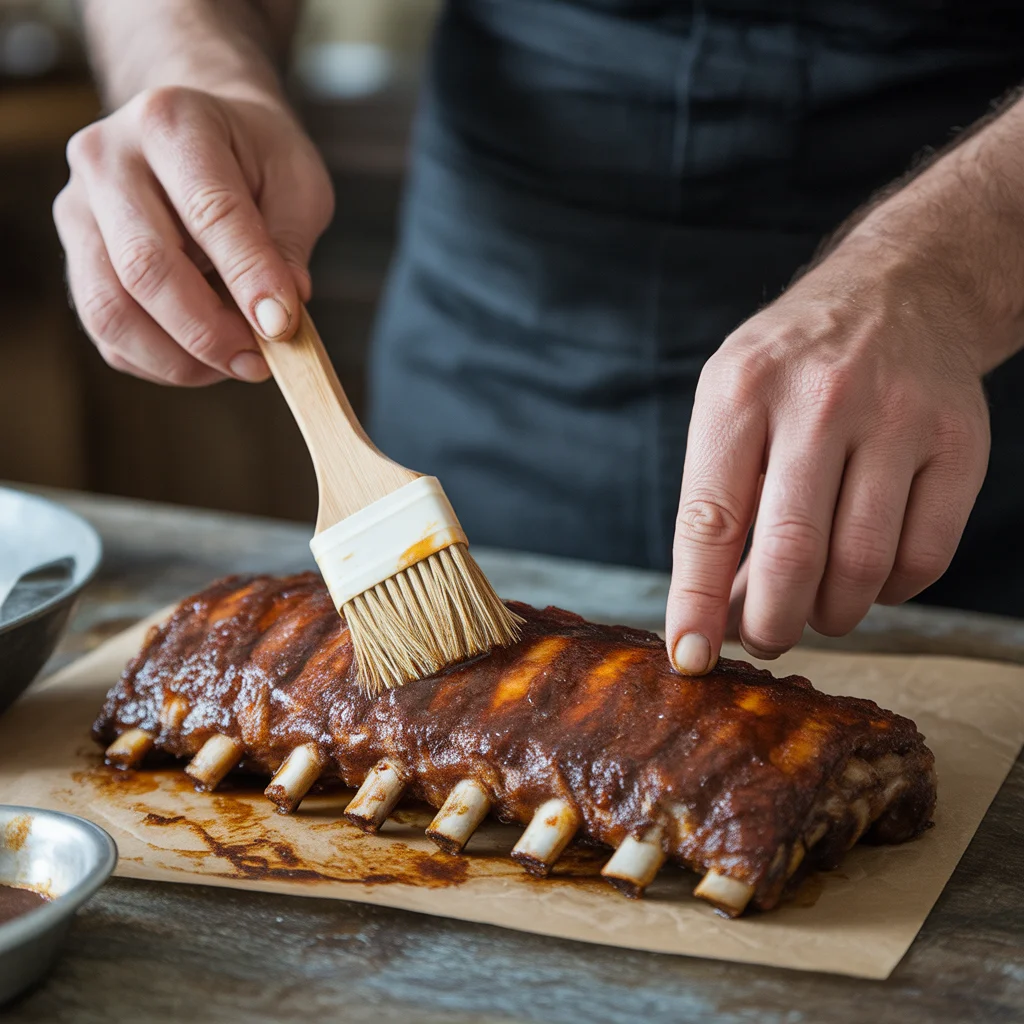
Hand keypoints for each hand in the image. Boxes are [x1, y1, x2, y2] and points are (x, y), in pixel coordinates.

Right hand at [54, 85, 333, 384]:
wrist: (199, 131)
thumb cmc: (255, 157)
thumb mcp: (296, 181)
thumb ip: (289, 244)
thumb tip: (277, 317)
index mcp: (171, 122)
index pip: (210, 212)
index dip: (249, 277)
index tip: (283, 326)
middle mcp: (107, 160)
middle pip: (145, 267)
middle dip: (208, 332)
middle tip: (260, 362)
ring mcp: (79, 210)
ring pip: (110, 310)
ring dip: (179, 358)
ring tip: (235, 364)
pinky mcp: (74, 258)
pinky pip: (107, 333)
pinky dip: (159, 362)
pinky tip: (205, 361)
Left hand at [666, 234, 990, 671]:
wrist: (902, 290)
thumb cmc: (793, 369)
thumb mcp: (732, 407)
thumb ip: (722, 502)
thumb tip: (718, 614)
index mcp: (741, 393)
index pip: (711, 521)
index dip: (698, 602)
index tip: (690, 657)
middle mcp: (821, 401)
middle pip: (793, 554)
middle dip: (772, 624)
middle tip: (765, 638)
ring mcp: (899, 420)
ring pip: (863, 567)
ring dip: (832, 614)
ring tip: (815, 607)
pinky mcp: (960, 444)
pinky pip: (924, 559)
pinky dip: (890, 592)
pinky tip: (870, 575)